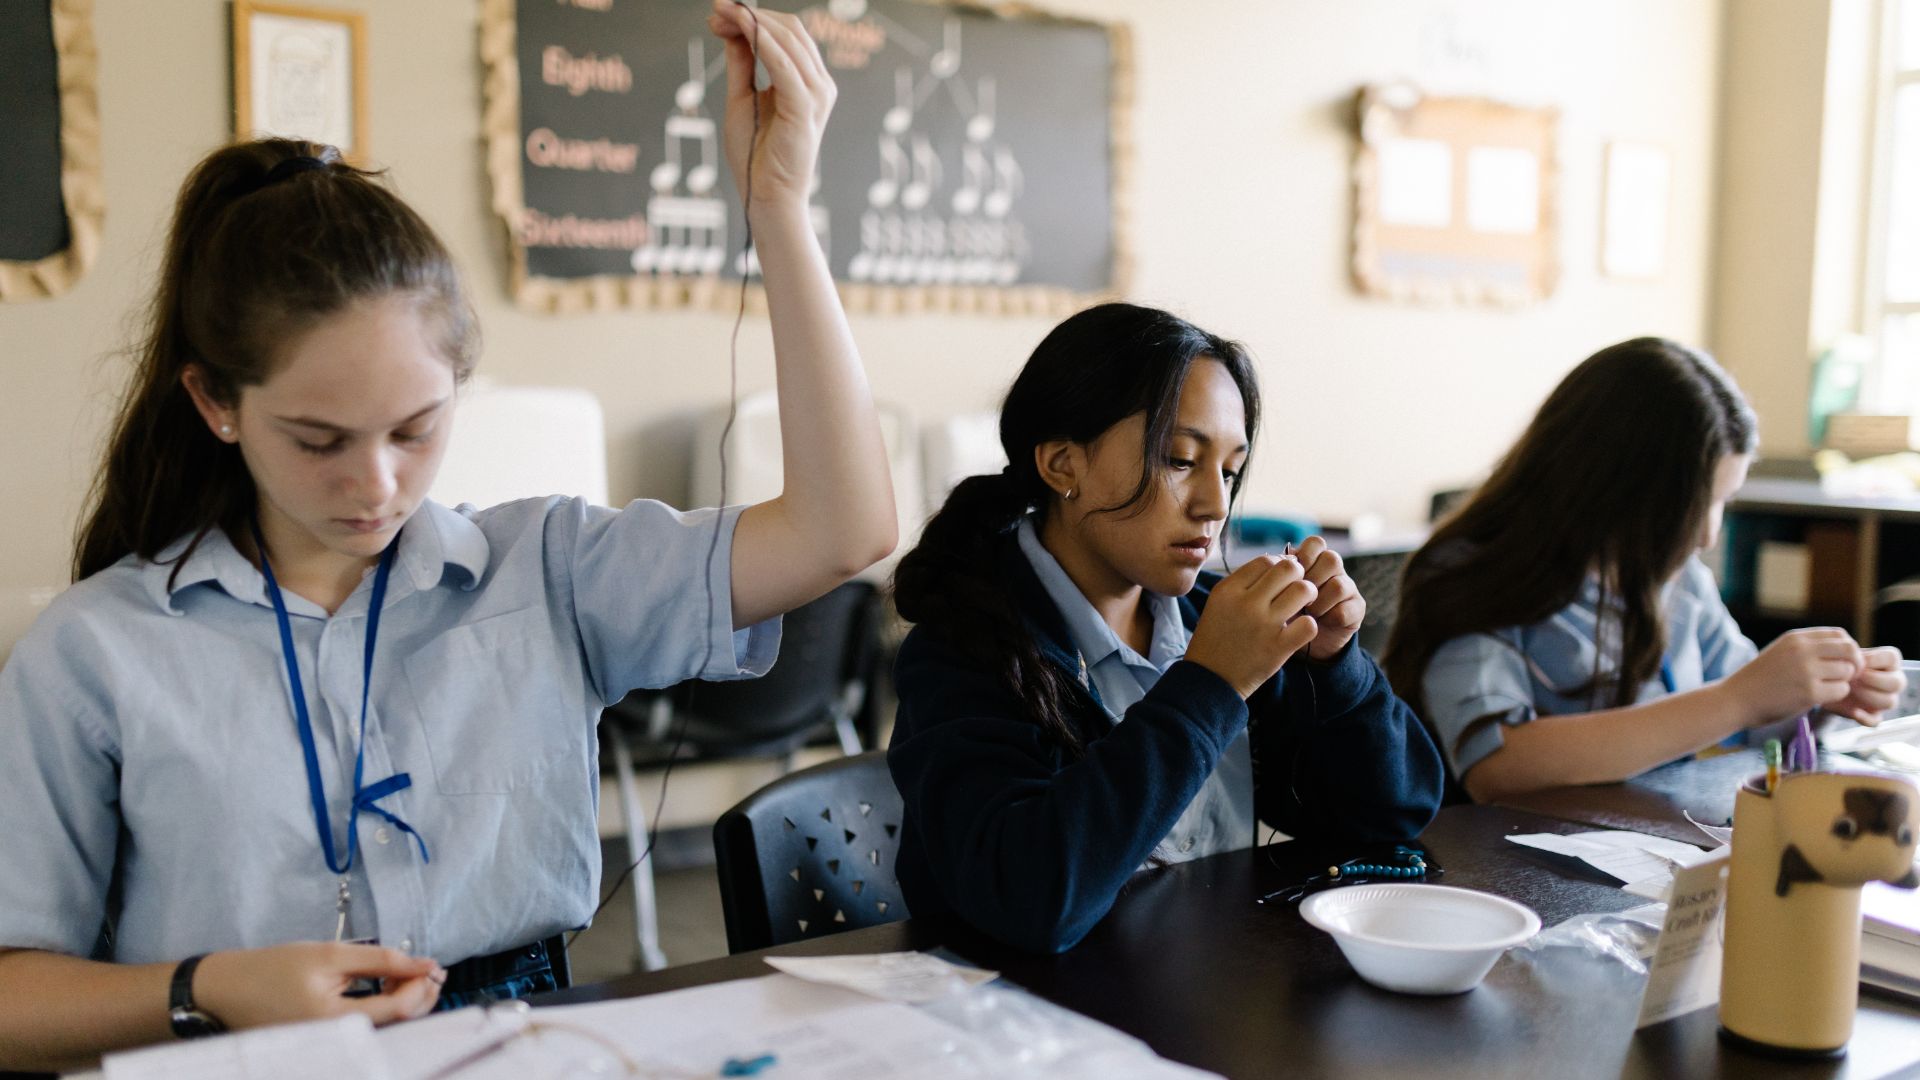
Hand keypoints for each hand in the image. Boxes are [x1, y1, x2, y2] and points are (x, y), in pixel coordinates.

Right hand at [195, 942, 442, 1030]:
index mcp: (336, 1022)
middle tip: (428, 969)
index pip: (399, 1010)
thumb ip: (379, 960)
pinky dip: (386, 1008)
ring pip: (388, 1028)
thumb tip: (423, 965)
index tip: (433, 964)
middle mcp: (337, 1043)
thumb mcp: (328, 954)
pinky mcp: (329, 1044)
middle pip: (399, 1025)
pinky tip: (385, 987)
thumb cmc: (272, 969)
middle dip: (421, 996)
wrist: (225, 991)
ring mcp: (333, 1047)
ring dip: (406, 1001)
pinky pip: (369, 1029)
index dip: (422, 985)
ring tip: (406, 974)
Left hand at [708, 0, 836, 217]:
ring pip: (789, 40)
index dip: (753, 17)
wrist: (766, 197)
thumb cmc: (756, 155)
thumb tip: (734, 29)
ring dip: (753, 21)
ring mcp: (815, 95)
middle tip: (716, 9)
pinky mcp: (804, 108)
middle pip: (790, 29)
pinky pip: (784, 65)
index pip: (786, 34)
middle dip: (751, 14)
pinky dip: (763, 41)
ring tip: (721, 14)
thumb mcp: (742, 98)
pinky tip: (742, 27)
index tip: (718, 13)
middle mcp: (817, 85)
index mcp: (806, 82)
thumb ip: (742, 63)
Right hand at [1185, 554, 1318, 698]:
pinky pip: (1309, 624)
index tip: (1281, 577)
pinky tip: (1300, 629)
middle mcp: (1246, 604)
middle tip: (1297, 586)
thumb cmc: (1216, 637)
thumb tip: (1277, 562)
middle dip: (1299, 574)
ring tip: (1304, 604)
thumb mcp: (1218, 603)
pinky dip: (1309, 625)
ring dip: (1309, 594)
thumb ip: (1243, 582)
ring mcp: (1263, 626)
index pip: (1266, 560)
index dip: (1279, 564)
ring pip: (1304, 590)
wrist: (1210, 679)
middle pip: (1288, 569)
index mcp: (1228, 590)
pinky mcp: (1278, 648)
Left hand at [1290, 536, 1365, 661]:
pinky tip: (1317, 624)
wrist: (1303, 638)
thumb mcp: (1280, 591)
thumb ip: (1280, 574)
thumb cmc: (1287, 608)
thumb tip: (1277, 559)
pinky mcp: (1357, 608)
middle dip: (1312, 580)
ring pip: (1339, 586)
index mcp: (1315, 559)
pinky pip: (1345, 610)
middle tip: (1298, 597)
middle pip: (1332, 559)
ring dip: (1318, 603)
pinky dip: (1327, 619)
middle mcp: (1335, 570)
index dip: (1304, 556)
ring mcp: (1348, 587)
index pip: (1316, 543)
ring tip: (1307, 613)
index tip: (1291, 576)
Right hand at [1722, 627, 1863, 726]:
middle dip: (1854, 664)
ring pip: (1847, 672)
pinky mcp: (1809, 693)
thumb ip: (1808, 648)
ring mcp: (1806, 671)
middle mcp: (1802, 650)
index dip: (1848, 649)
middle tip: (1845, 677)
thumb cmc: (1760, 679)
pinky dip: (1835, 696)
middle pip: (1850, 650)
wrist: (1736, 699)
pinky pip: (1840, 691)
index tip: (1842, 662)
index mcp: (1796, 638)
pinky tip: (1819, 698)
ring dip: (1842, 682)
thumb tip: (1845, 650)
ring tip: (1825, 688)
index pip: (1840, 635)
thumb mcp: (1781, 652)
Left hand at [1827, 645, 1904, 725]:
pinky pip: (1877, 720)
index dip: (1873, 660)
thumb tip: (1858, 664)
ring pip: (1890, 702)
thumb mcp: (1842, 656)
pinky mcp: (1872, 714)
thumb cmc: (1836, 663)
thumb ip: (1852, 657)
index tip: (1856, 663)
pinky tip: (1854, 711)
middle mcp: (1892, 680)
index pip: (1892, 658)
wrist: (1822, 681)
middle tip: (1854, 678)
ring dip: (1869, 696)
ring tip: (1849, 689)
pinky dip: (1866, 718)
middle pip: (1897, 683)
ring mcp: (1884, 698)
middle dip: (1874, 680)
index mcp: (1888, 661)